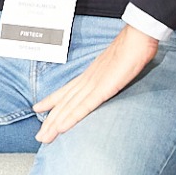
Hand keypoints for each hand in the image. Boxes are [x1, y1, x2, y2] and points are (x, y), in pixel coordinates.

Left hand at [32, 25, 159, 142]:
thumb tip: (108, 78)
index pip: (66, 90)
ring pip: (70, 107)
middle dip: (50, 121)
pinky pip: (85, 106)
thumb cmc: (131, 47)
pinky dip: (72, 117)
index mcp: (90, 74)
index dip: (51, 101)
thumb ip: (109, 73)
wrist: (137, 36)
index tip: (37, 109)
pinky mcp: (103, 89)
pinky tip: (62, 127)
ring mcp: (94, 84)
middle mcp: (87, 80)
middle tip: (39, 136)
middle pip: (64, 103)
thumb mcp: (116, 64)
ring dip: (56, 124)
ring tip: (45, 138)